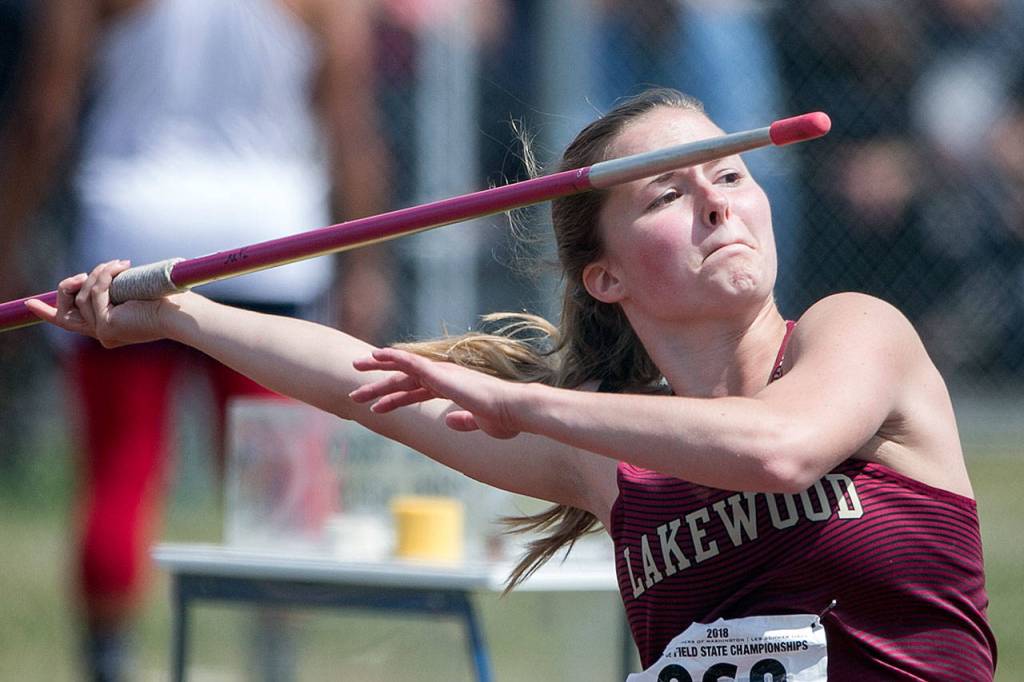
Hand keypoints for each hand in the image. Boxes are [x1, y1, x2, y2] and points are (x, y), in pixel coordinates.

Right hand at [24, 260, 169, 347]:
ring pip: (81, 294)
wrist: (182, 312)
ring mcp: (102, 332)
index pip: (70, 322)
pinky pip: (94, 292)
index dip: (47, 312)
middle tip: (85, 272)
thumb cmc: (169, 300)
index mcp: (110, 328)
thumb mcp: (135, 290)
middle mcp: (104, 333)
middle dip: (66, 287)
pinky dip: (105, 275)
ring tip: (122, 265)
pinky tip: (123, 267)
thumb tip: (111, 269)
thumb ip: (117, 287)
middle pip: (64, 309)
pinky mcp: (105, 326)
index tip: (29, 304)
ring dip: (99, 273)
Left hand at [350, 347, 522, 438]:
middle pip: (405, 380)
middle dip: (379, 386)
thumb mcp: (481, 423)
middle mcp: (445, 377)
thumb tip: (450, 423)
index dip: (396, 399)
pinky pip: (410, 362)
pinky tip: (375, 355)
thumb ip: (464, 421)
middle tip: (357, 393)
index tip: (376, 407)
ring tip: (354, 371)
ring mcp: (442, 373)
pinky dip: (392, 357)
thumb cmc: (505, 418)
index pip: (417, 392)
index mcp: (453, 388)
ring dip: (377, 372)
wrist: (515, 411)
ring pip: (402, 370)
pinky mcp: (440, 373)